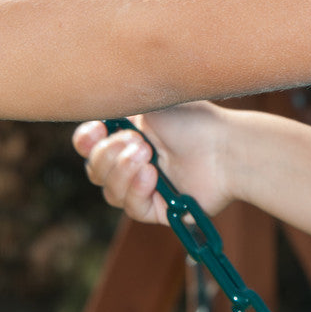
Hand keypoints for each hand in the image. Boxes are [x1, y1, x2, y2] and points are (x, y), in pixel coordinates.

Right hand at [72, 101, 233, 225]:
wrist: (224, 147)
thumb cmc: (193, 121)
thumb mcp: (150, 103)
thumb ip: (118, 104)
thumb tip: (94, 101)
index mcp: (131, 134)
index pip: (91, 144)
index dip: (86, 141)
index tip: (96, 131)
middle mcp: (136, 162)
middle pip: (95, 170)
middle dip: (108, 155)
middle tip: (138, 142)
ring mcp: (148, 188)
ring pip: (109, 192)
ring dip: (123, 172)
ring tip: (148, 156)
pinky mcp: (160, 211)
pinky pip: (132, 208)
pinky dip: (137, 190)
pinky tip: (152, 176)